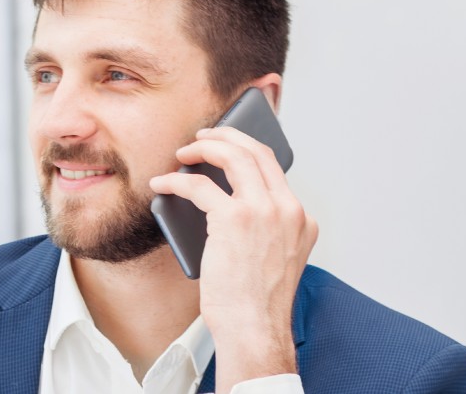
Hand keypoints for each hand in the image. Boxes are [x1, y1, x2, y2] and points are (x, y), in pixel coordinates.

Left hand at [148, 126, 317, 392]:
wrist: (254, 329)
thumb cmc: (255, 303)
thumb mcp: (273, 259)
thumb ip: (263, 229)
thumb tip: (221, 203)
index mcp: (302, 219)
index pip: (275, 168)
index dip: (248, 149)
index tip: (229, 145)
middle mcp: (288, 209)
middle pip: (256, 151)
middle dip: (227, 135)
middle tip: (204, 136)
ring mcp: (264, 211)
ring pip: (233, 156)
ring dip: (204, 147)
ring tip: (184, 152)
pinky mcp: (234, 219)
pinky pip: (200, 185)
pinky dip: (177, 180)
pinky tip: (163, 184)